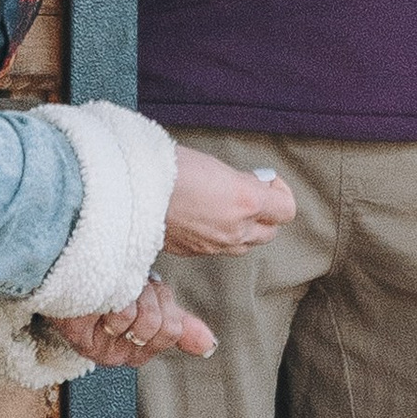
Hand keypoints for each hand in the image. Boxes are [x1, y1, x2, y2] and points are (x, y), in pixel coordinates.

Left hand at [49, 279, 215, 366]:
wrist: (67, 276)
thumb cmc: (106, 286)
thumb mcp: (152, 301)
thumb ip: (182, 325)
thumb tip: (210, 345)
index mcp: (144, 345)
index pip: (174, 328)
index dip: (162, 302)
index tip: (145, 293)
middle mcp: (127, 352)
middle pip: (163, 326)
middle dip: (149, 300)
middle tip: (128, 295)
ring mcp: (108, 350)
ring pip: (146, 321)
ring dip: (132, 298)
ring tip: (112, 297)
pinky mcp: (90, 343)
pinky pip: (122, 317)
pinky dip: (114, 300)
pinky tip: (99, 303)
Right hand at [163, 146, 294, 256]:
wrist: (129, 191)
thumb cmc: (168, 168)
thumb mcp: (214, 165)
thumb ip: (240, 181)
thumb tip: (253, 185)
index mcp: (246, 201)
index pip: (287, 209)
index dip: (280, 193)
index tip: (266, 182)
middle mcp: (235, 228)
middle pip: (270, 232)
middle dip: (265, 214)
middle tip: (248, 194)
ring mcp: (215, 245)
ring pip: (246, 244)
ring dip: (245, 228)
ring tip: (226, 208)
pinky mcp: (195, 252)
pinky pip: (220, 248)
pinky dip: (220, 236)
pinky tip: (205, 218)